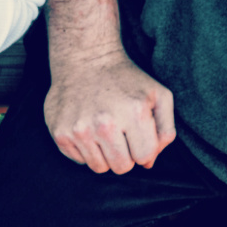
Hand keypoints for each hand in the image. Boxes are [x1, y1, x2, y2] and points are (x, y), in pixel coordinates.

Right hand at [45, 47, 174, 173]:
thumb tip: (148, 163)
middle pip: (121, 167)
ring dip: (104, 154)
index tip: (136, 135)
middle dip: (124, 155)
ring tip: (102, 131)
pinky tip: (87, 128)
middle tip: (119, 135)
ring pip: (99, 167)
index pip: (143, 157)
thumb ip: (165, 130)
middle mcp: (105, 123)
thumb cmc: (126, 79)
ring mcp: (80, 130)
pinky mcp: (61, 133)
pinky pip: (79, 160)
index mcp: (134, 112)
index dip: (142, 149)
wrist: (85, 59)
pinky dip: (85, 149)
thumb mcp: (158, 95)